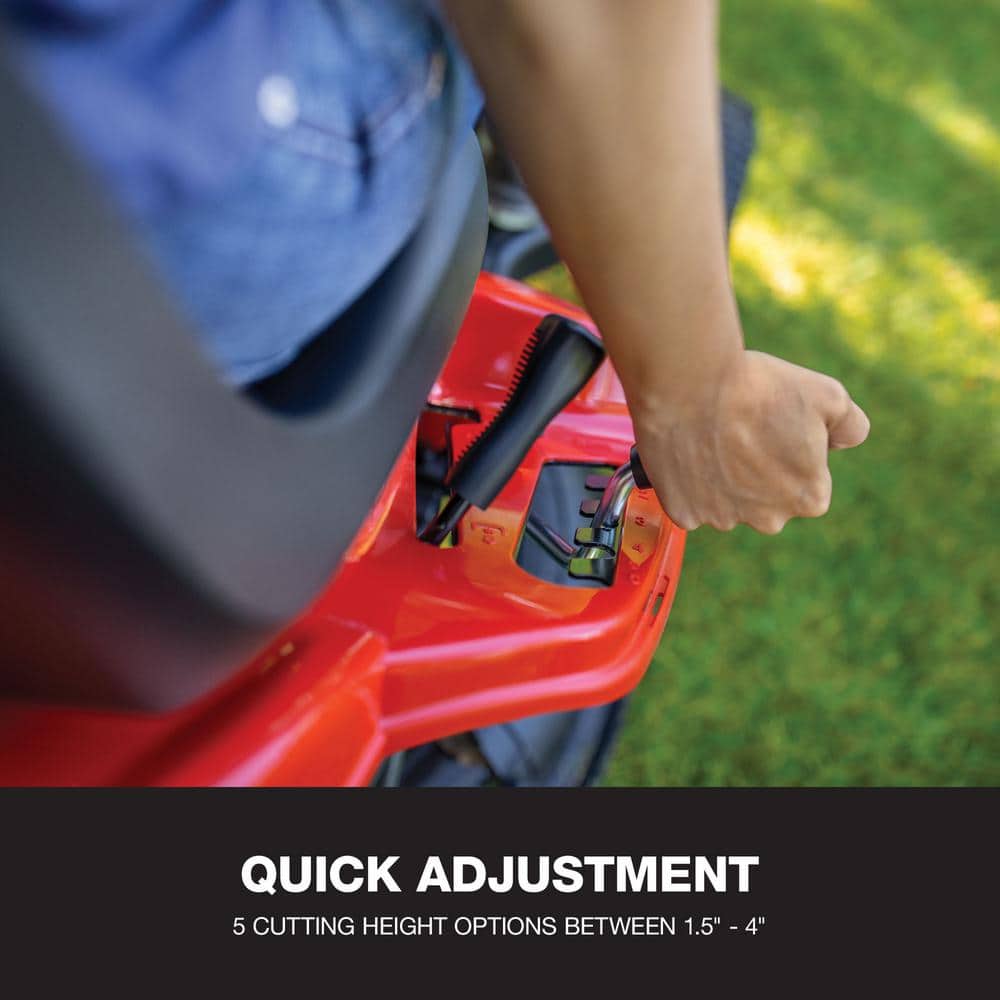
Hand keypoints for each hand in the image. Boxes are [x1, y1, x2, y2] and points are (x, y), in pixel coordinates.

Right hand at [633, 350, 869, 533]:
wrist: (691, 384)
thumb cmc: (761, 387)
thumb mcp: (829, 395)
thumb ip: (851, 426)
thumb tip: (843, 443)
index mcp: (810, 498)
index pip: (807, 480)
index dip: (790, 449)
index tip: (771, 424)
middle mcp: (768, 520)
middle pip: (766, 497)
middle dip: (755, 470)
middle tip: (740, 429)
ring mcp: (722, 520)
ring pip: (726, 499)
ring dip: (720, 475)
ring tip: (709, 433)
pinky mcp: (683, 513)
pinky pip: (689, 501)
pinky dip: (687, 481)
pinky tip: (686, 448)